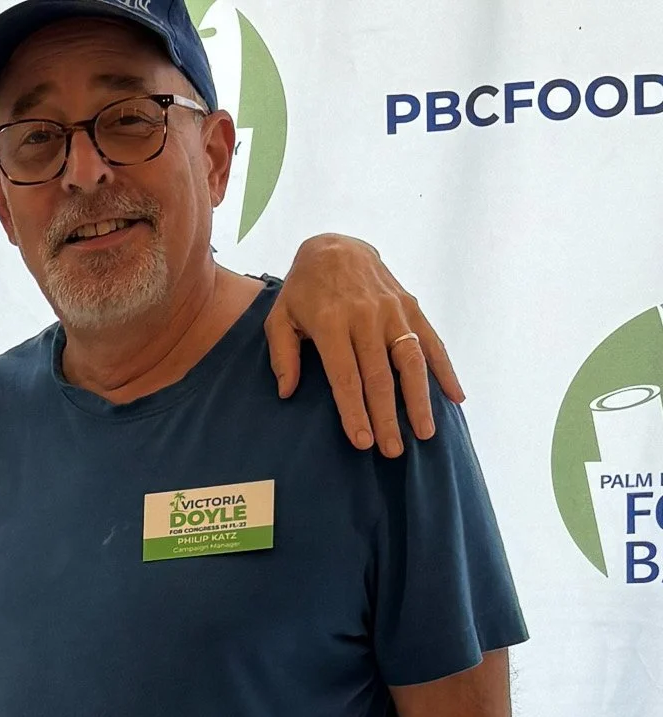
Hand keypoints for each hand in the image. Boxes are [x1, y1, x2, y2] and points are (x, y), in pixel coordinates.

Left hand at [266, 234, 464, 457]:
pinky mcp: (410, 306)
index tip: (363, 442)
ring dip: (420, 399)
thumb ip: (282, 355)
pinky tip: (456, 396)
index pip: (346, 376)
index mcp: (331, 322)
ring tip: (426, 432)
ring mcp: (392, 310)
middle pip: (380, 376)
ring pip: (411, 360)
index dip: (355, 411)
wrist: (334, 245)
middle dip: (387, 416)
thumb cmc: (304, 290)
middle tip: (394, 451)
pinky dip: (445, 369)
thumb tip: (287, 393)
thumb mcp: (279, 317)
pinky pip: (431, 340)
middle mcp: (366, 317)